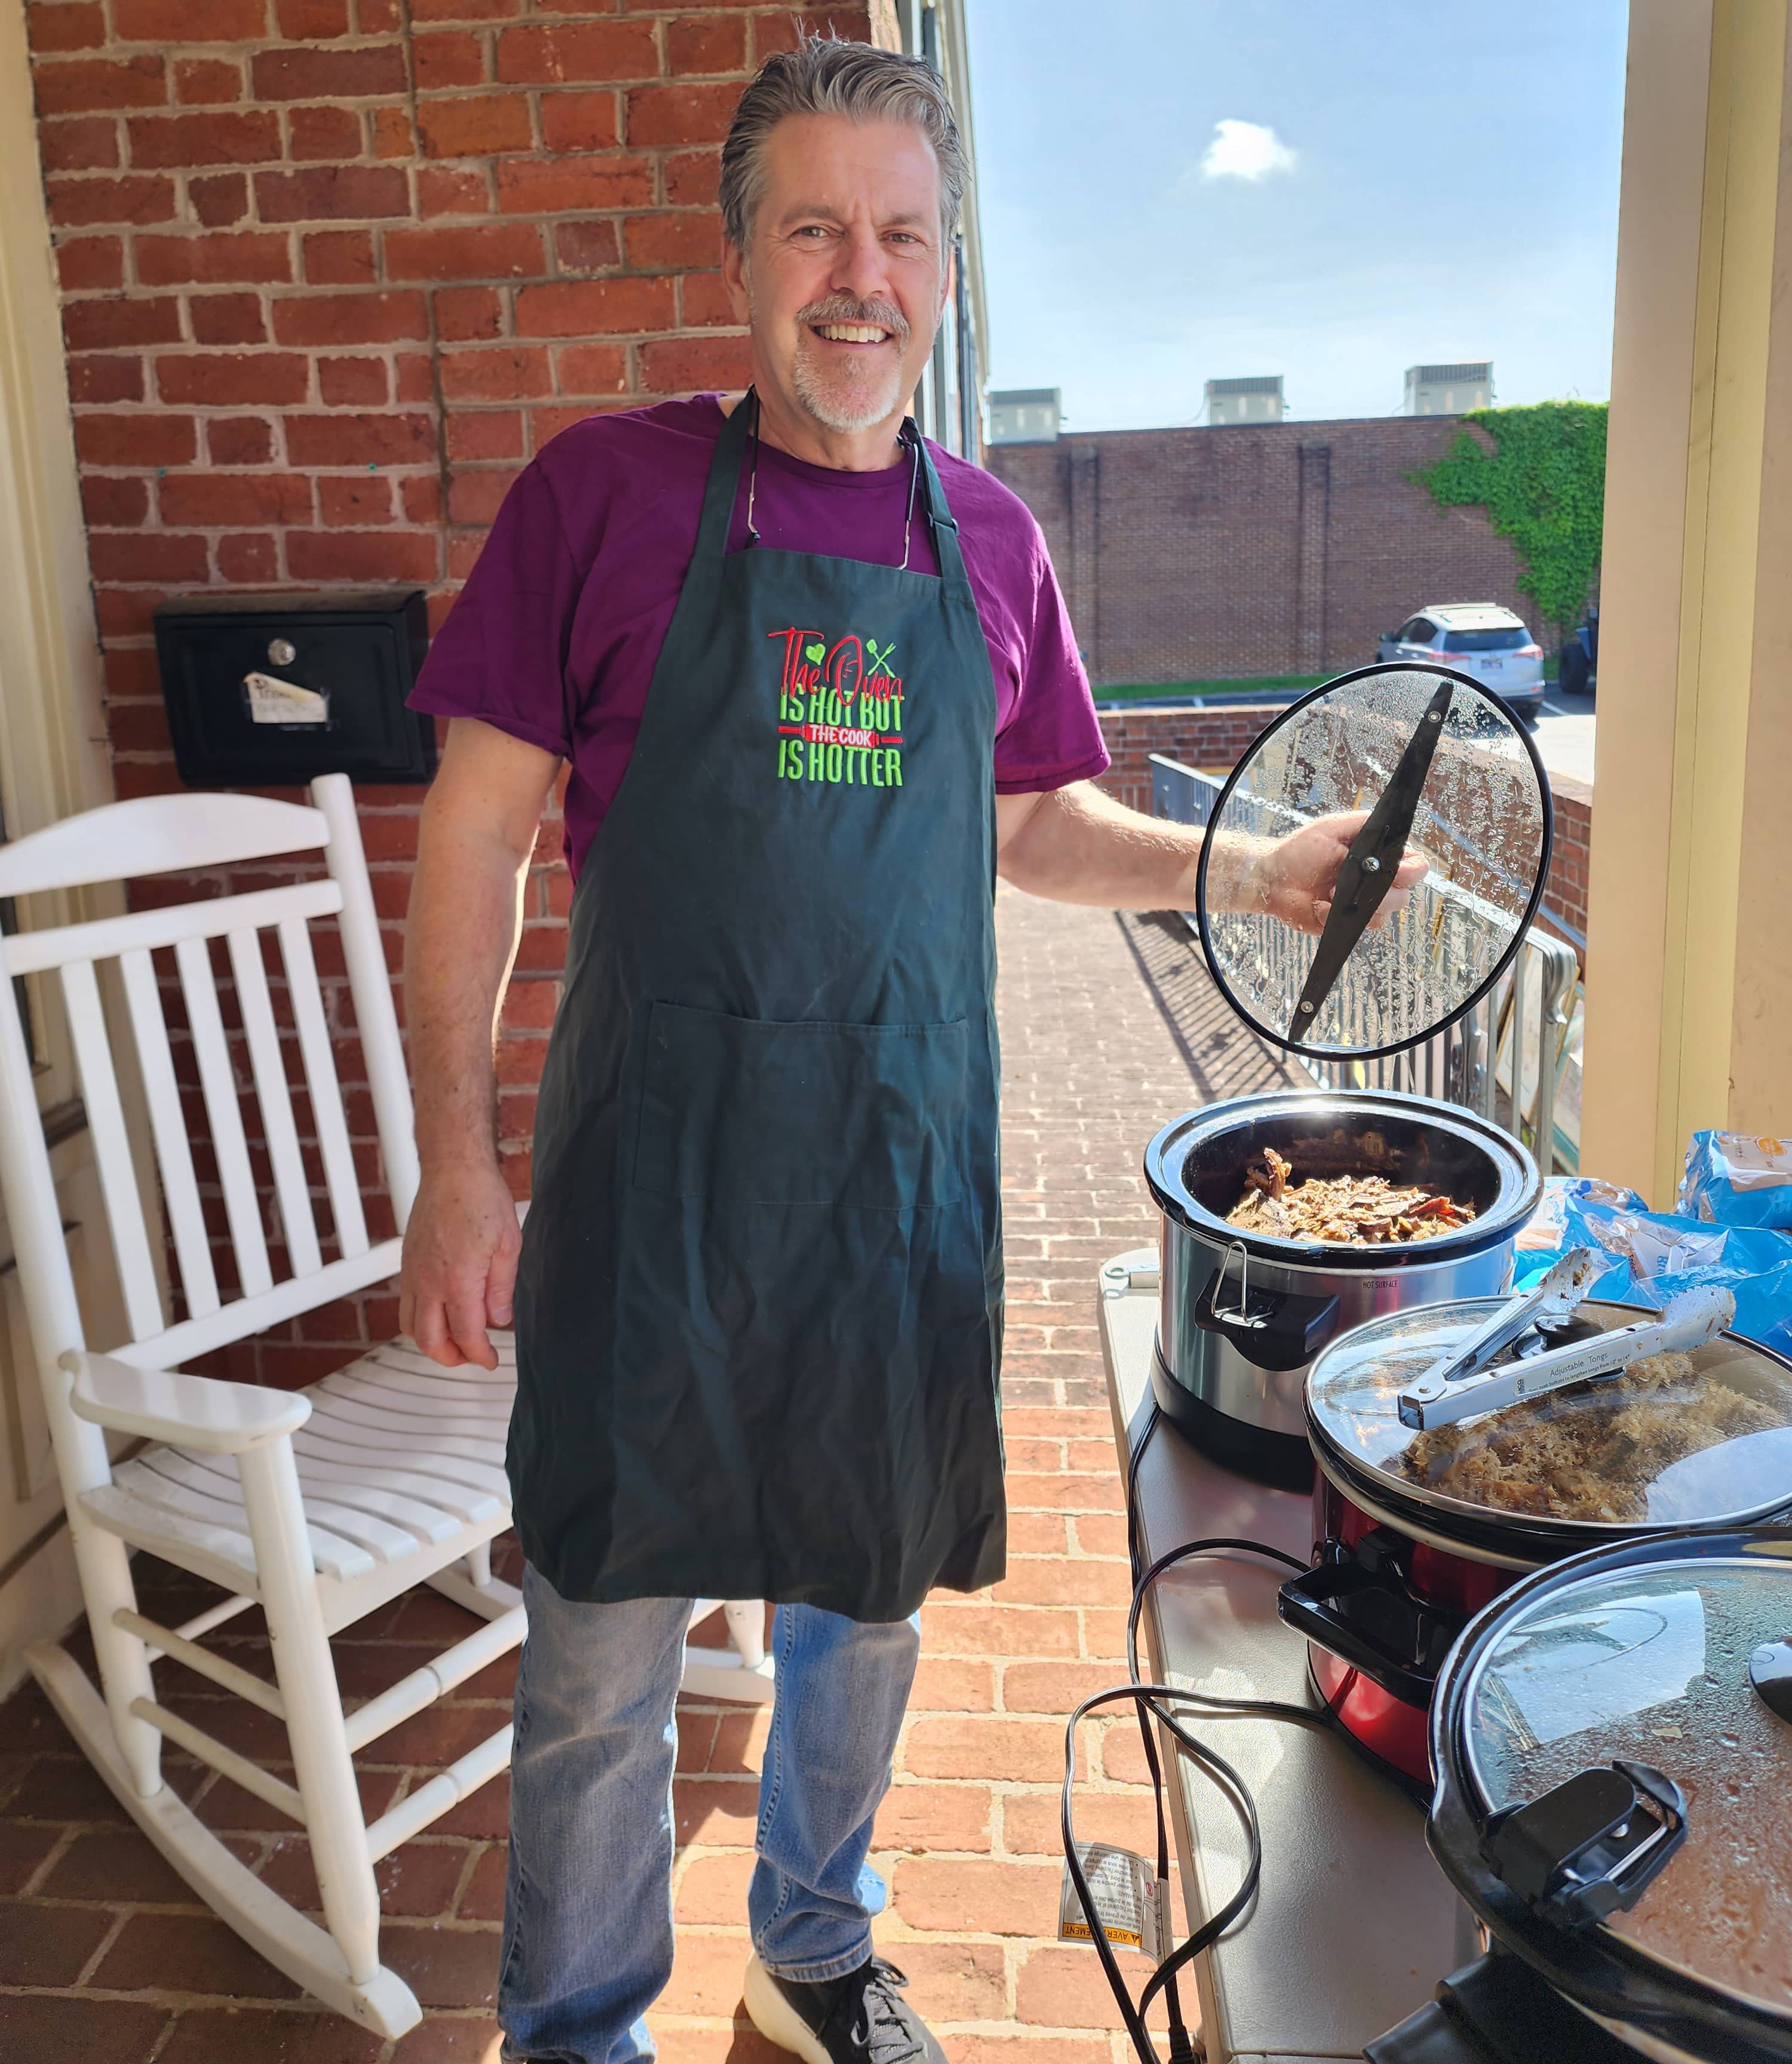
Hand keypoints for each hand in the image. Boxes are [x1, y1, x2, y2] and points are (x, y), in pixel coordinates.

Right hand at [399, 1159, 522, 1370]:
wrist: (452, 1169)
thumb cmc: (482, 1199)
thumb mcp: (508, 1246)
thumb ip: (501, 1288)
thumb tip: (499, 1320)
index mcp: (458, 1281)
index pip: (466, 1335)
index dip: (479, 1355)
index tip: (491, 1360)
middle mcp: (428, 1282)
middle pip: (430, 1341)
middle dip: (452, 1358)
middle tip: (473, 1356)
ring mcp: (412, 1273)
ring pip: (410, 1327)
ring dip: (431, 1342)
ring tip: (456, 1340)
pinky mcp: (406, 1263)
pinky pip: (404, 1304)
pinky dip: (418, 1320)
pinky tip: (440, 1313)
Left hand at [1219, 811, 1429, 936]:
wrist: (1271, 879)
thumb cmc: (1299, 851)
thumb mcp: (1333, 828)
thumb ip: (1364, 825)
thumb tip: (1391, 828)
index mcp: (1378, 859)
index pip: (1414, 866)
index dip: (1411, 870)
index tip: (1395, 870)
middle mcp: (1375, 884)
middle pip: (1404, 895)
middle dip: (1386, 892)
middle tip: (1360, 883)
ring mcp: (1361, 906)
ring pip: (1385, 915)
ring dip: (1362, 904)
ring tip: (1333, 892)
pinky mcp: (1345, 924)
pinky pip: (1357, 928)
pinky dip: (1338, 917)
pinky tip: (1321, 906)